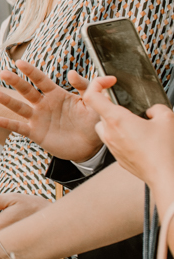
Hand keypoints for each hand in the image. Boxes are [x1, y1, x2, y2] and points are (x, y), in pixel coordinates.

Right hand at [0, 62, 101, 160]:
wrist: (90, 146)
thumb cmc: (92, 122)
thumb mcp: (95, 102)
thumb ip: (90, 86)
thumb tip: (73, 73)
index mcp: (56, 94)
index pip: (41, 80)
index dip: (31, 71)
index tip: (19, 62)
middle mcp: (44, 104)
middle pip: (26, 90)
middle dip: (15, 81)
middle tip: (3, 72)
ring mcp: (38, 118)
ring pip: (19, 107)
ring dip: (7, 101)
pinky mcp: (35, 133)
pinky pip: (19, 127)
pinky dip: (6, 123)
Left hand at [83, 76, 173, 204]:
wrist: (165, 175)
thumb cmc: (164, 150)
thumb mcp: (167, 119)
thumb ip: (156, 108)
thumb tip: (152, 110)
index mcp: (117, 120)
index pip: (92, 97)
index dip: (96, 84)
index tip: (109, 82)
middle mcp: (109, 133)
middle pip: (101, 113)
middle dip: (115, 109)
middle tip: (132, 110)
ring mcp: (112, 147)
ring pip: (106, 129)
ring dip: (117, 124)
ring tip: (138, 126)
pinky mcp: (118, 158)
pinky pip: (115, 142)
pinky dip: (123, 138)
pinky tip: (140, 140)